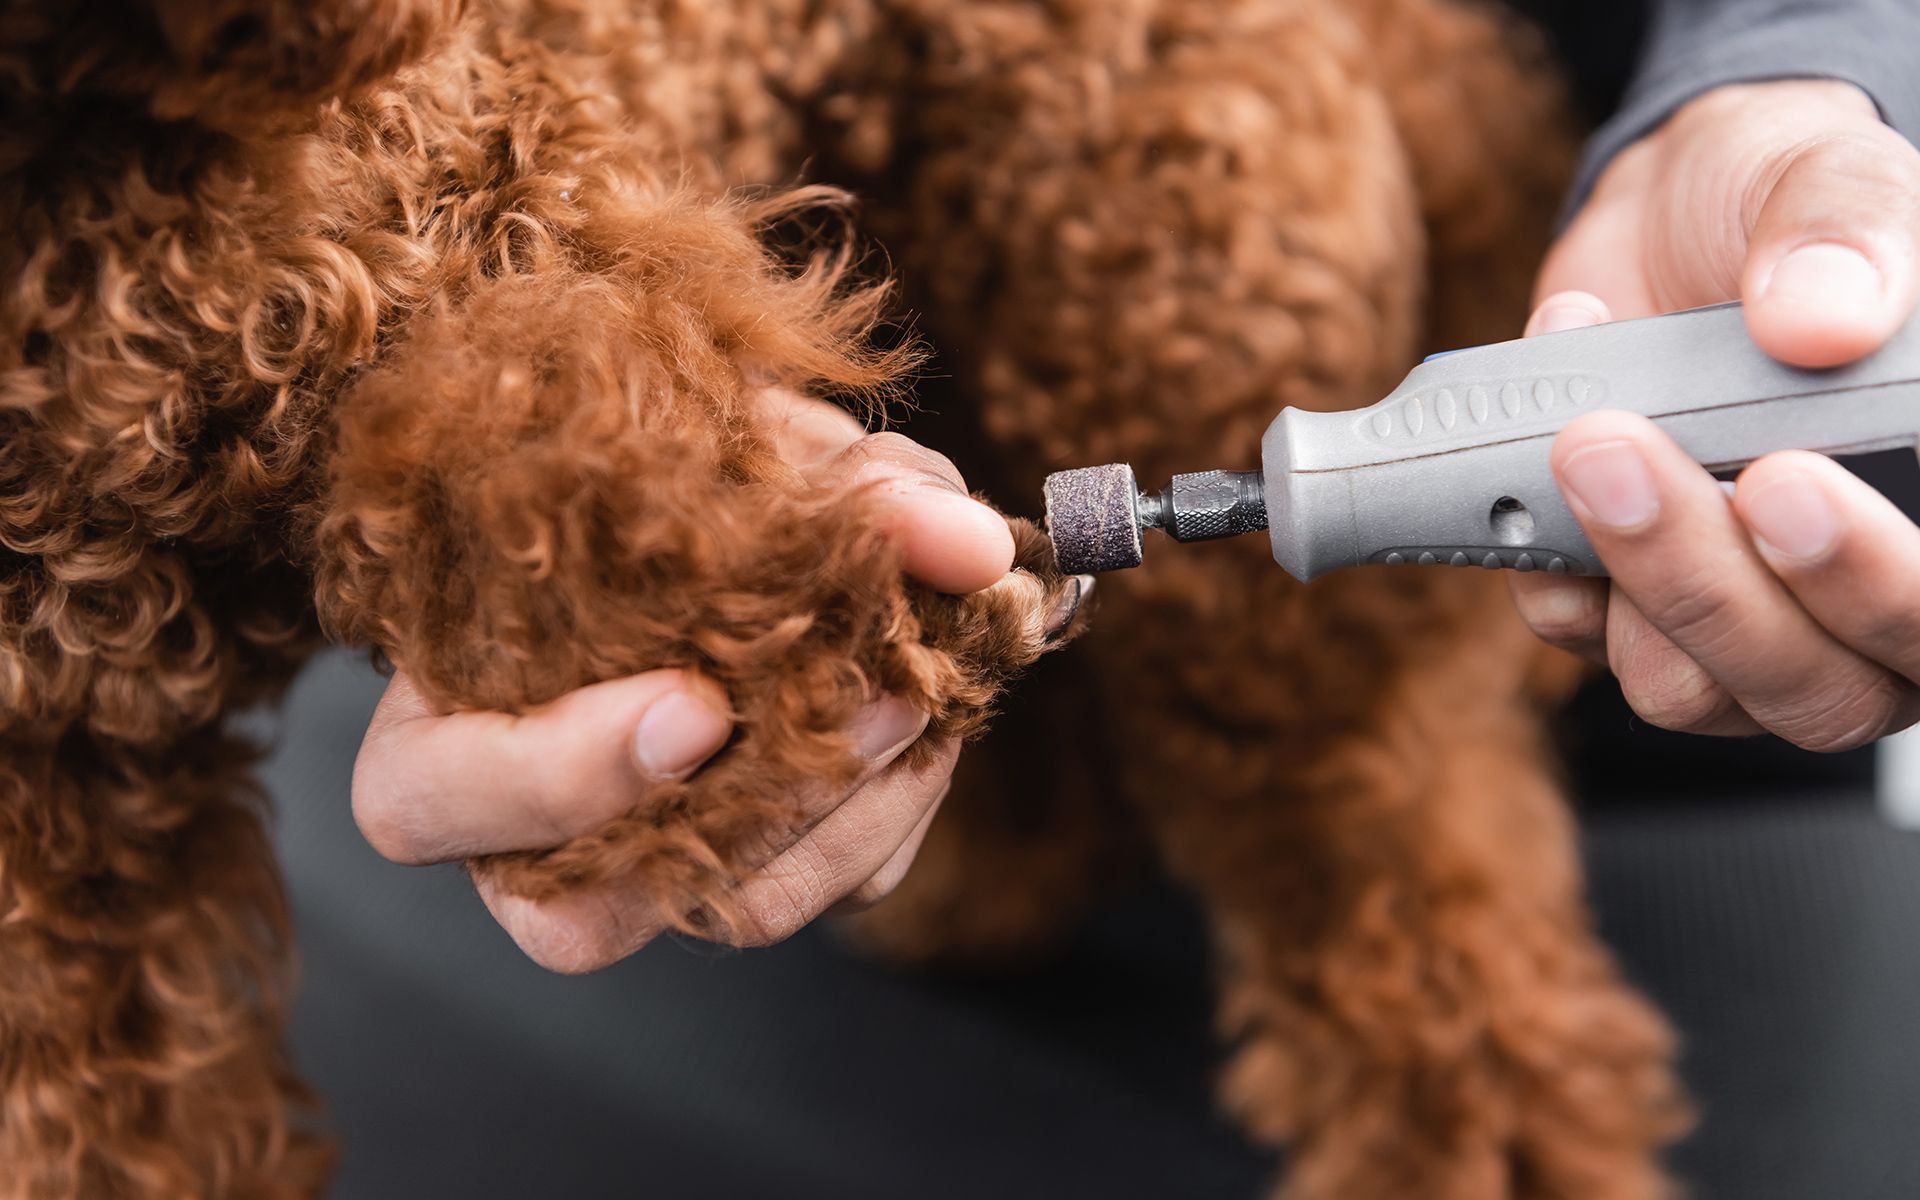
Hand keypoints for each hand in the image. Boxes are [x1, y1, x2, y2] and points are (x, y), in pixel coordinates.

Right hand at [350, 390, 1062, 971]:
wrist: (709, 485)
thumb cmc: (670, 462)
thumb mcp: (731, 441)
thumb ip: (836, 487)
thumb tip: (967, 545)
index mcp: (436, 723)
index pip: (426, 805)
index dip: (557, 775)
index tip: (698, 704)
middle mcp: (522, 831)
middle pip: (591, 916)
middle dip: (760, 812)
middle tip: (884, 695)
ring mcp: (639, 866)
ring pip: (741, 913)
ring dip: (858, 815)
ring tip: (927, 692)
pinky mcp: (758, 869)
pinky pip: (834, 889)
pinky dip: (900, 810)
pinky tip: (934, 717)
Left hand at [1513, 80, 1919, 750]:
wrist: (1674, 221)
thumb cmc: (1790, 215)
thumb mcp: (1834, 176)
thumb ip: (1854, 236)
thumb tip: (1824, 316)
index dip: (1875, 584)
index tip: (1783, 483)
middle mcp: (1858, 606)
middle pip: (1816, 689)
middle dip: (1710, 580)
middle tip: (1626, 453)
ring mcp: (1740, 620)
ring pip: (1688, 687)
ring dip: (1626, 573)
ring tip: (1584, 438)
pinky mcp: (1624, 606)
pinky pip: (1581, 637)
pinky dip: (1549, 554)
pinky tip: (1550, 434)